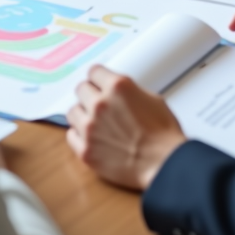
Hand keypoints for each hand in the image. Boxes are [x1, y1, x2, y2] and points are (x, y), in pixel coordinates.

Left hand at [66, 65, 186, 190]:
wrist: (163, 163)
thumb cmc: (162, 135)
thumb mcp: (152, 99)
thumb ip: (127, 91)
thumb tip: (117, 92)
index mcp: (118, 87)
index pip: (94, 71)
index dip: (98, 78)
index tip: (98, 82)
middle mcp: (100, 104)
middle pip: (81, 89)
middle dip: (90, 94)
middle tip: (98, 103)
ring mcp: (90, 127)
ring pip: (73, 111)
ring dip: (82, 114)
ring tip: (95, 122)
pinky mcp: (85, 150)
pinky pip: (70, 135)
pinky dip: (79, 135)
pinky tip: (91, 137)